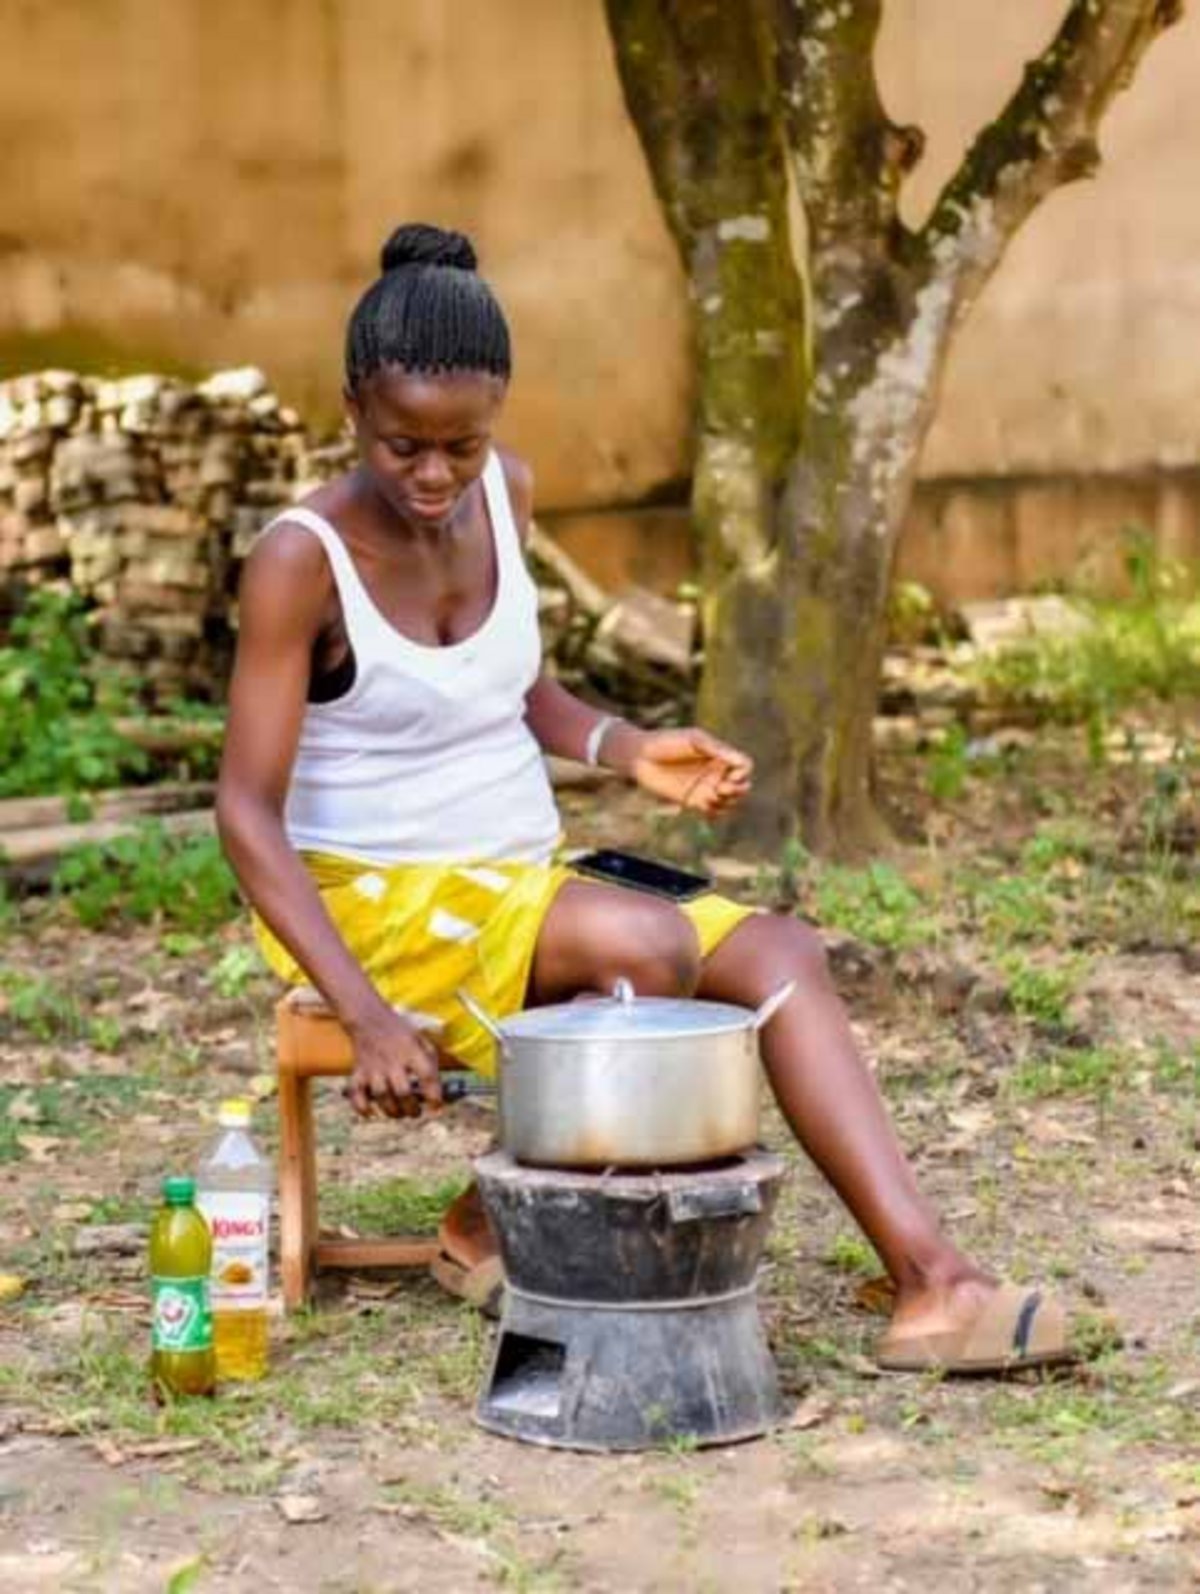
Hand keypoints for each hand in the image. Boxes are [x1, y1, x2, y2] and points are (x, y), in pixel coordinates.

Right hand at [343, 1004, 444, 1118]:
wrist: (368, 1018)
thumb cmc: (399, 1031)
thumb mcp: (421, 1039)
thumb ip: (429, 1060)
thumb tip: (437, 1087)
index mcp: (411, 1051)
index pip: (426, 1075)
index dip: (434, 1095)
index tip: (437, 1108)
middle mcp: (392, 1060)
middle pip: (403, 1091)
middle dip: (411, 1108)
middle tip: (416, 1112)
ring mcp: (373, 1067)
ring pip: (382, 1096)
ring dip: (392, 1111)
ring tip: (399, 1113)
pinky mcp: (358, 1072)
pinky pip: (356, 1093)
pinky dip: (362, 1107)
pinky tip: (371, 1112)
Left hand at [630, 727, 752, 816]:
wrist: (640, 757)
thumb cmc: (667, 741)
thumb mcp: (695, 740)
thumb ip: (717, 749)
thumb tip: (742, 762)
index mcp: (720, 755)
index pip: (744, 766)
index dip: (744, 772)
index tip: (732, 774)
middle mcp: (716, 772)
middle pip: (742, 786)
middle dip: (738, 790)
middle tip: (721, 787)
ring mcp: (706, 787)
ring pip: (730, 801)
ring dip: (727, 802)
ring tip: (711, 795)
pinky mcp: (694, 801)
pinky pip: (714, 811)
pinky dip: (715, 812)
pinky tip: (706, 805)